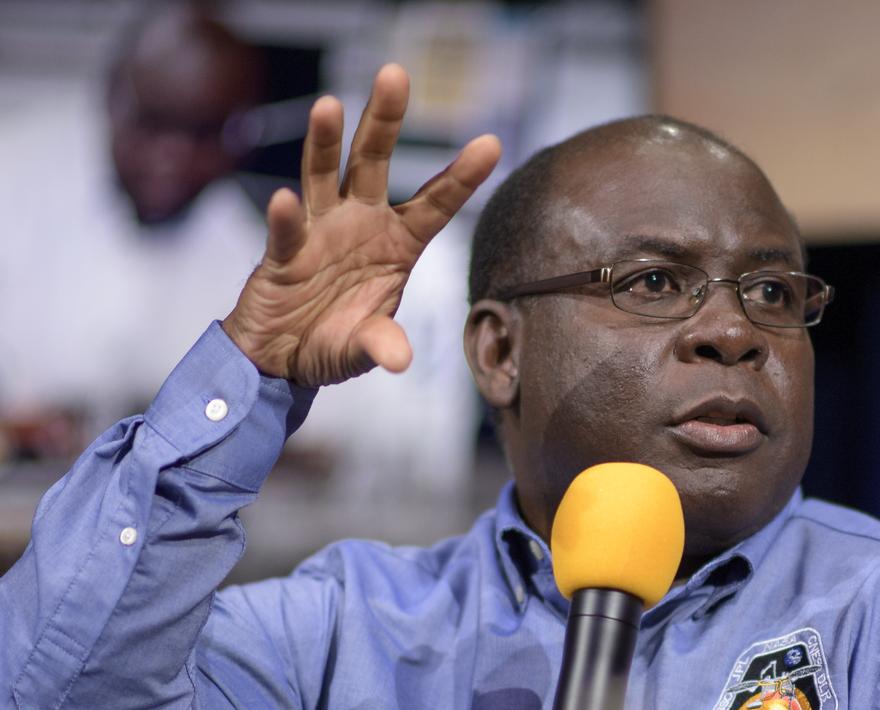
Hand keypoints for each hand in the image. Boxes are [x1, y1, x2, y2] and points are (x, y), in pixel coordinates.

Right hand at [222, 63, 500, 385]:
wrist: (282, 358)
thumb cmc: (335, 342)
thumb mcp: (365, 349)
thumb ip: (382, 344)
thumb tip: (398, 358)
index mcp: (398, 244)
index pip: (436, 203)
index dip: (461, 175)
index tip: (491, 142)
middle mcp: (361, 225)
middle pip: (373, 161)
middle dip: (385, 120)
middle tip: (395, 74)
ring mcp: (320, 231)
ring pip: (323, 174)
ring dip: (324, 142)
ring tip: (329, 104)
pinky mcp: (283, 252)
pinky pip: (287, 229)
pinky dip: (286, 216)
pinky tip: (284, 200)